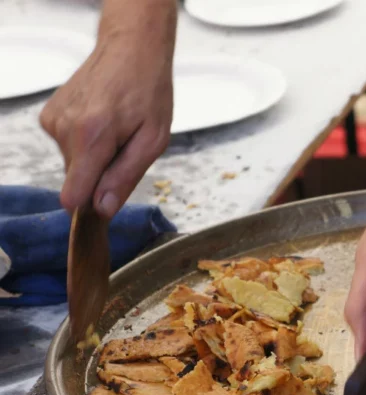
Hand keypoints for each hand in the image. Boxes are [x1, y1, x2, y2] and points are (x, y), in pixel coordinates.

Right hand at [40, 33, 172, 217]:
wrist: (130, 50)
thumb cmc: (148, 91)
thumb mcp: (154, 140)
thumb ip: (125, 177)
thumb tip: (103, 209)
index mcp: (92, 137)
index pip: (73, 195)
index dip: (90, 207)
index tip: (105, 206)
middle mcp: (65, 129)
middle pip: (78, 181)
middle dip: (102, 175)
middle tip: (125, 149)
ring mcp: (53, 120)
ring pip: (74, 164)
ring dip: (97, 157)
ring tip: (116, 131)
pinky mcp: (48, 116)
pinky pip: (68, 147)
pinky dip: (86, 143)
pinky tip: (101, 122)